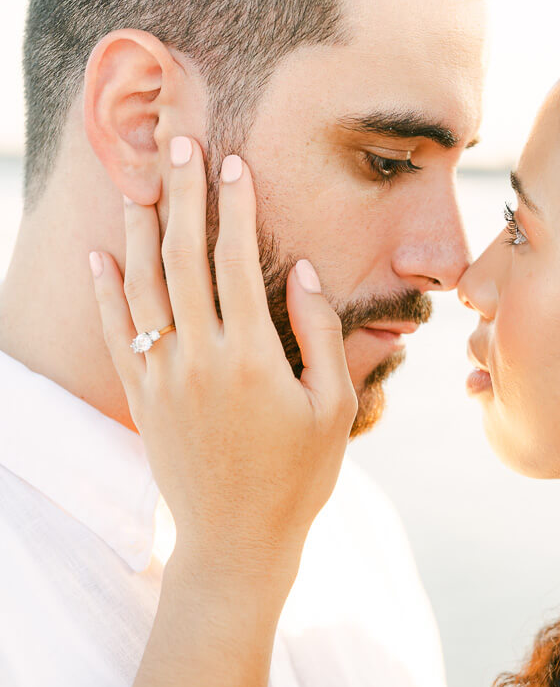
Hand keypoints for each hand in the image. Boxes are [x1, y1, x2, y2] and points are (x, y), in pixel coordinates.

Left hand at [88, 139, 357, 591]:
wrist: (236, 541)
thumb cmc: (298, 477)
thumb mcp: (333, 408)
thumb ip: (320, 336)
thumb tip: (304, 272)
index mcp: (252, 357)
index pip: (237, 262)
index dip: (235, 208)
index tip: (234, 163)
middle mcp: (199, 358)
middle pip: (184, 259)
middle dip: (183, 196)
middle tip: (179, 144)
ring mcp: (163, 377)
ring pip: (142, 287)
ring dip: (139, 231)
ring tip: (139, 183)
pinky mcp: (142, 398)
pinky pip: (115, 334)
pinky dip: (104, 293)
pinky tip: (99, 257)